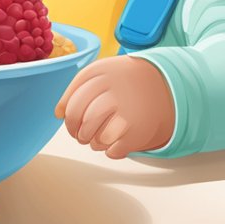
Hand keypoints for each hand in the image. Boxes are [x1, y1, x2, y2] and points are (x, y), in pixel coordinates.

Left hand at [55, 56, 175, 159]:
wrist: (166, 85)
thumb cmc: (124, 82)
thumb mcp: (102, 73)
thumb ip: (77, 88)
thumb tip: (58, 113)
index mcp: (104, 72)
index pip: (74, 100)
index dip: (68, 115)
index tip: (68, 120)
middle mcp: (118, 89)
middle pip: (82, 119)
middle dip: (76, 131)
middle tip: (80, 134)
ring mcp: (130, 110)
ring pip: (97, 138)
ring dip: (93, 142)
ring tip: (97, 138)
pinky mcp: (140, 130)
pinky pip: (114, 150)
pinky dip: (110, 151)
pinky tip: (115, 143)